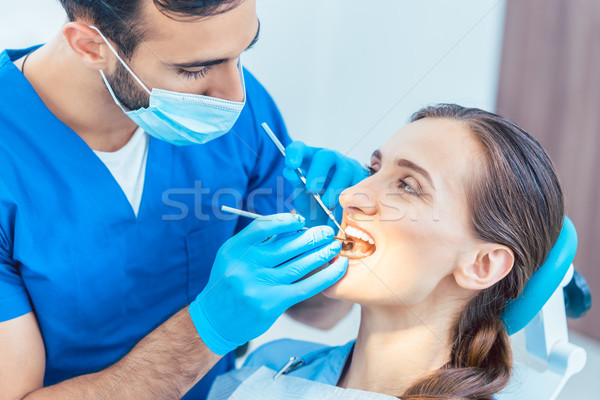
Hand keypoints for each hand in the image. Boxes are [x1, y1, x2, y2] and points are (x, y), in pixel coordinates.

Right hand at [188, 213, 347, 354]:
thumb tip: (294, 221)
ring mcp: (259, 286)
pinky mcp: (273, 304)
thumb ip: (260, 240)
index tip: (301, 221)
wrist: (216, 320)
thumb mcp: (235, 256)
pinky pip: (306, 286)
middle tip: (327, 232)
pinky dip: (326, 275)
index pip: (263, 227)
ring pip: (300, 265)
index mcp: (234, 249)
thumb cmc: (229, 283)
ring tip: (334, 247)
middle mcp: (245, 266)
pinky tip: (339, 267)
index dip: (286, 221)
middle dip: (312, 237)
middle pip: (287, 246)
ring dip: (322, 253)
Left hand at [283, 141, 367, 228]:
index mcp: (309, 159)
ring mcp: (347, 166)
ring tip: (327, 205)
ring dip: (334, 189)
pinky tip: (345, 206)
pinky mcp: (361, 177)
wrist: (332, 217)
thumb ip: (296, 183)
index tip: (291, 165)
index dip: (295, 153)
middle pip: (325, 156)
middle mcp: (328, 158)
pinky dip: (351, 196)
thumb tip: (290, 171)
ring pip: (344, 170)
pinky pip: (359, 184)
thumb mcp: (301, 195)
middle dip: (318, 173)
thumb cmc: (313, 203)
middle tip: (312, 189)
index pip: (299, 148)